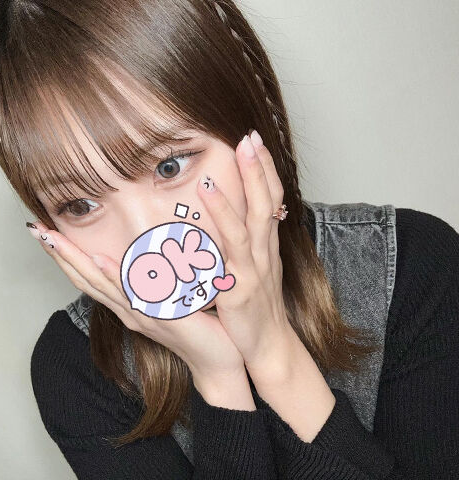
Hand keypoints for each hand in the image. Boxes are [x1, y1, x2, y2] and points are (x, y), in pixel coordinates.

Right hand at [27, 223, 245, 383]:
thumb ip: (155, 281)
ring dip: (76, 260)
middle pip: (85, 279)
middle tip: (35, 230)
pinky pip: (134, 292)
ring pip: (100, 283)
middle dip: (60, 254)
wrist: (218, 361)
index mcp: (128, 305)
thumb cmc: (198, 328)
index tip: (47, 232)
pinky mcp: (160, 316)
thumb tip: (146, 256)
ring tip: (52, 238)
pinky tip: (99, 260)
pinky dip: (114, 276)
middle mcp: (128, 310)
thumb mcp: (171, 300)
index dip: (67, 256)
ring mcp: (141, 313)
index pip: (90, 278)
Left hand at [197, 131, 291, 371]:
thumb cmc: (257, 310)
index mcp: (266, 247)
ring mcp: (256, 266)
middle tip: (252, 134)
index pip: (270, 200)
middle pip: (268, 200)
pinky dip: (222, 217)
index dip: (265, 171)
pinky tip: (210, 195)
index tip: (255, 143)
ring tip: (241, 149)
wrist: (268, 345)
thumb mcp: (256, 273)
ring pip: (255, 216)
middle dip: (261, 165)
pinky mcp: (242, 283)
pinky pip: (232, 246)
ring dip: (250, 180)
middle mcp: (265, 251)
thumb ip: (247, 247)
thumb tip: (236, 225)